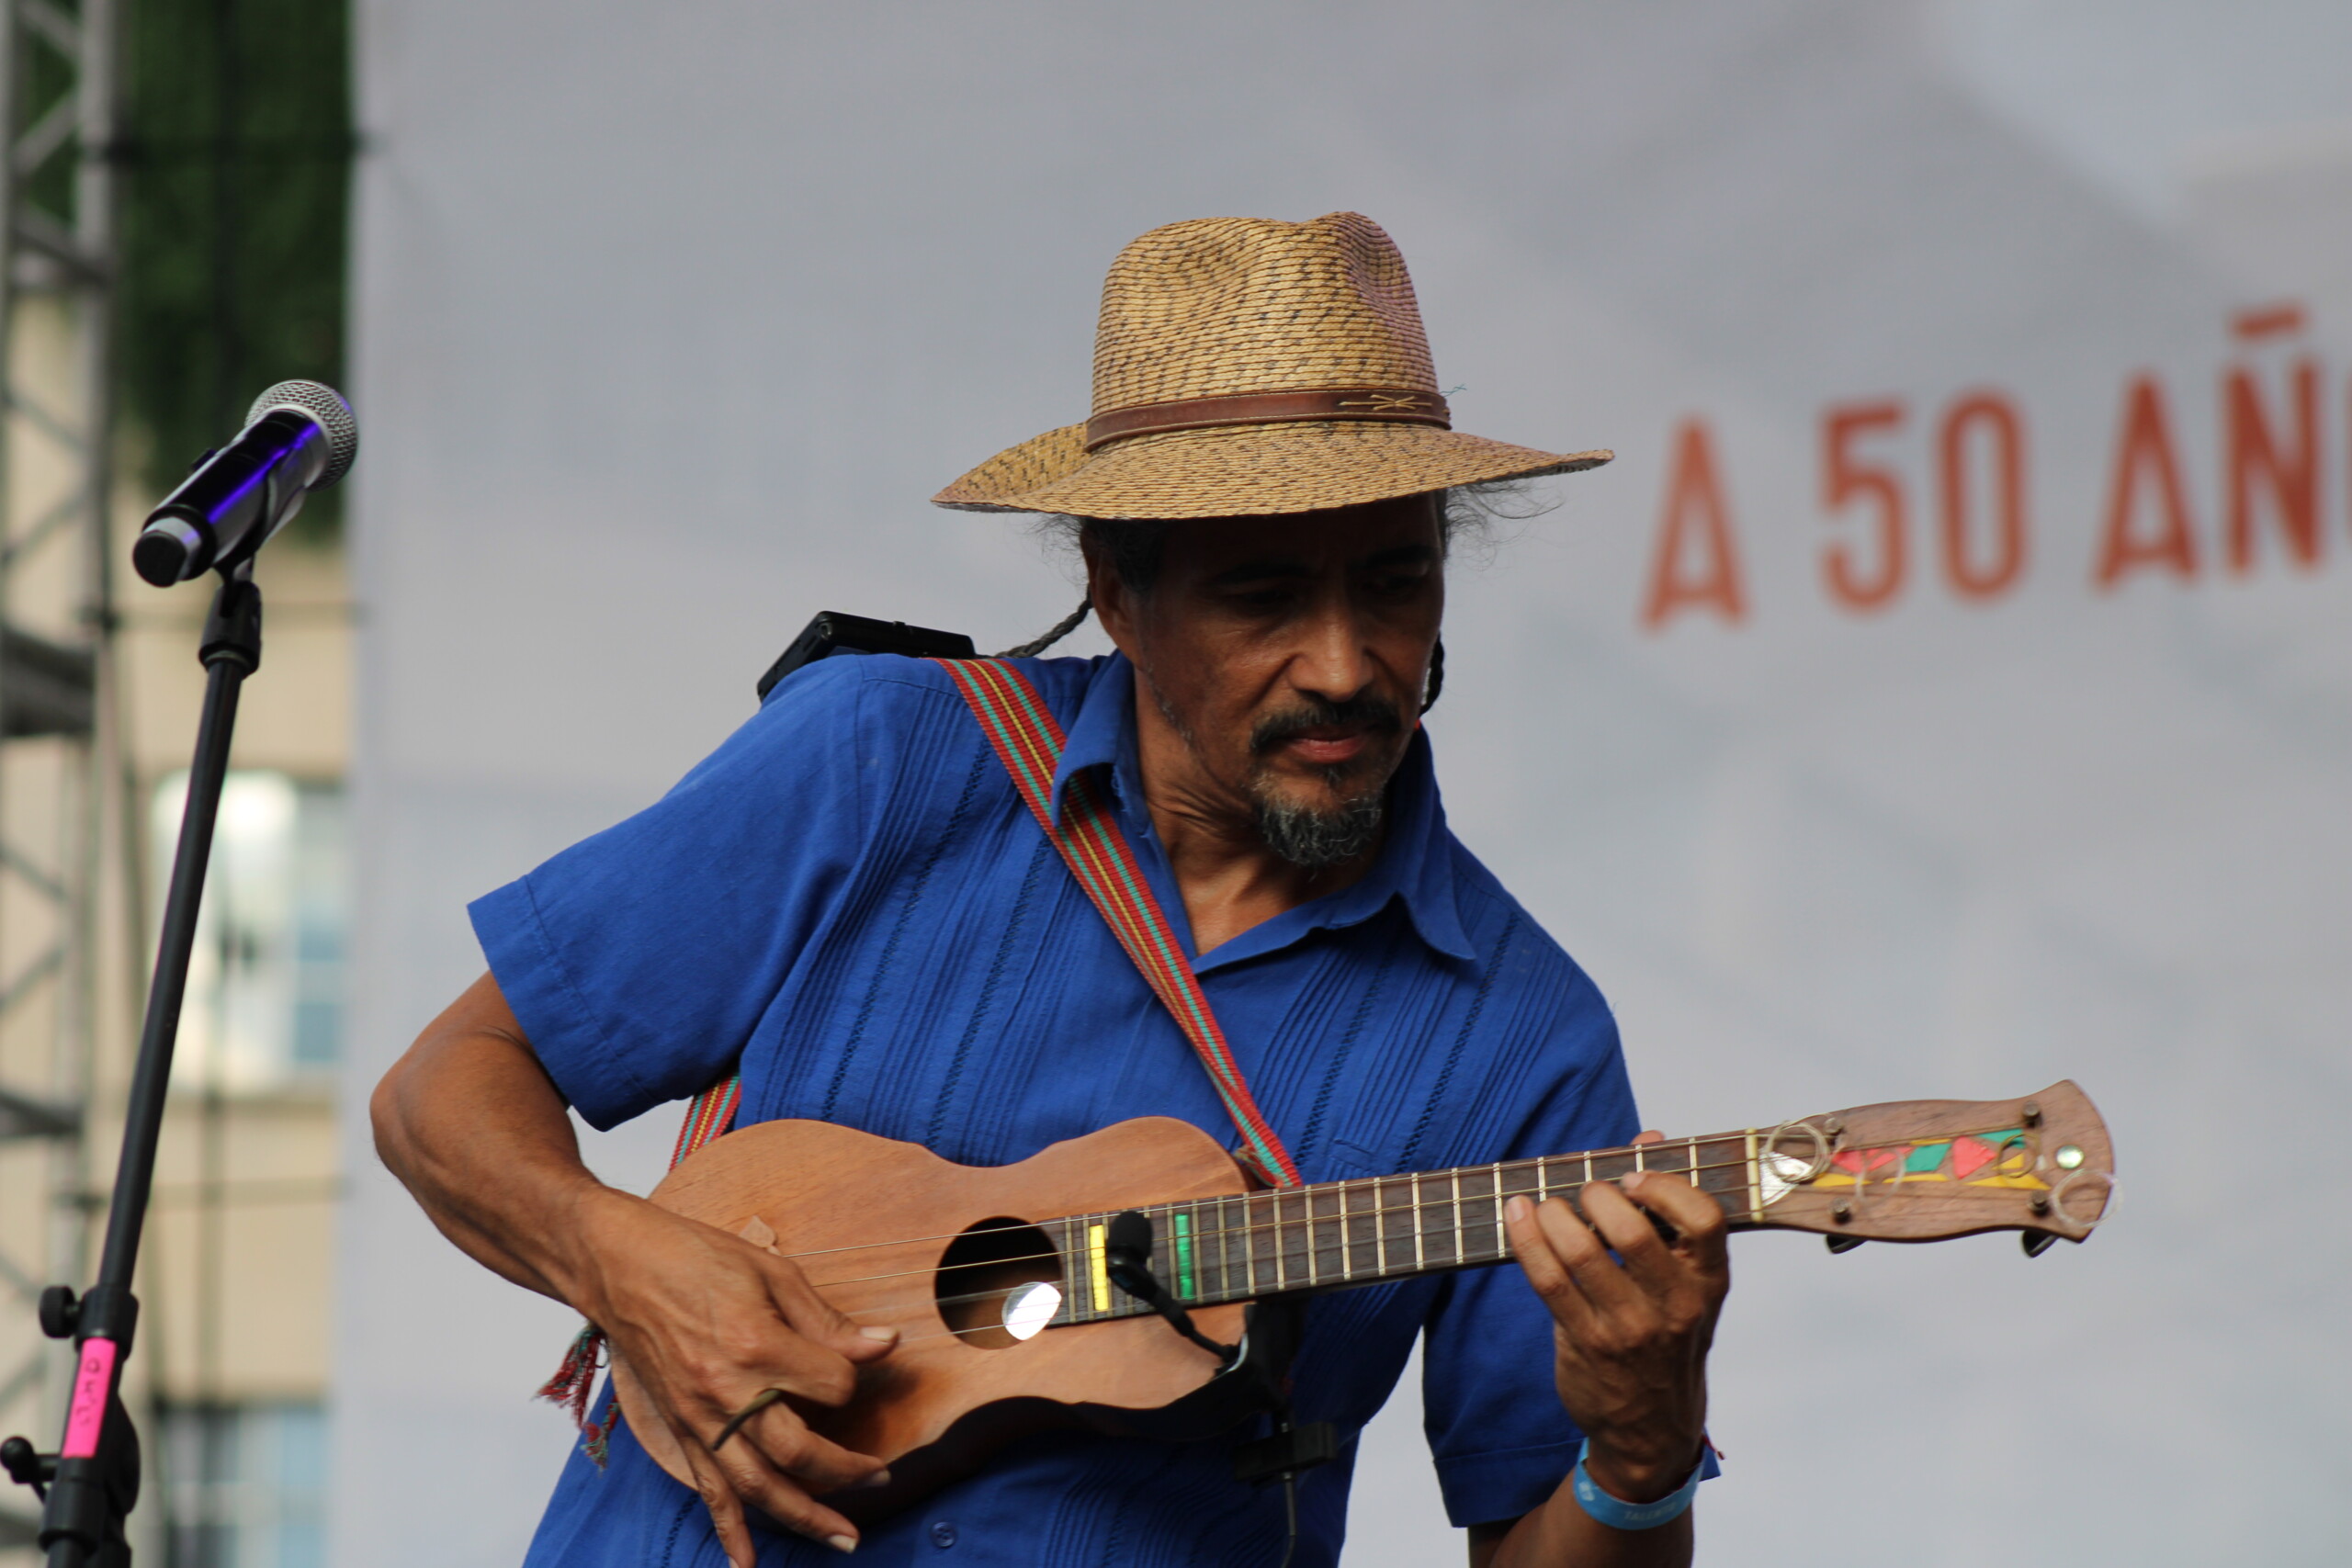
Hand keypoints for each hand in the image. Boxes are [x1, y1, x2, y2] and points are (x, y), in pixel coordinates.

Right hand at [564, 1186, 898, 1562]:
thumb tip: (884, 1345)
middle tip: (881, 1477)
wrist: (616, 1264)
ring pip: (758, 1486)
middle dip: (847, 1470)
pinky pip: (707, 1491)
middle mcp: (726, 1392)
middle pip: (799, 1451)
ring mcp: (698, 1418)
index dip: (853, 1377)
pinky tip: (748, 1564)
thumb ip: (827, 1321)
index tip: (856, 1362)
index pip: (832, 1384)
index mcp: (756, 1345)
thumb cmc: (694, 1256)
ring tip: (844, 1540)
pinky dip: (730, 1532)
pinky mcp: (679, 1429)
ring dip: (804, 1517)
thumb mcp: (771, 1271)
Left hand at [1502, 1132, 1728, 1504]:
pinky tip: (1517, 1217)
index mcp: (1707, 1282)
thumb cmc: (1667, 1339)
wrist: (1651, 1430)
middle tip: (1584, 1194)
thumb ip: (1664, 1211)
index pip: (1704, 1220)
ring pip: (1582, 1255)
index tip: (1634, 1177)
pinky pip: (1548, 1282)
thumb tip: (1647, 1137)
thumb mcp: (1684, 1284)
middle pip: (1632, 1231)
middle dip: (1596, 1196)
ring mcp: (1629, 1328)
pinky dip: (1527, 1240)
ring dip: (1553, 1216)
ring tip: (1543, 1205)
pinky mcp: (1585, 1343)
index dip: (1665, 1186)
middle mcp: (1674, 1306)